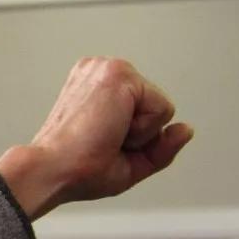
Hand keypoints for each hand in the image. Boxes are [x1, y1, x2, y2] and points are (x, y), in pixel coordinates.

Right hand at [0, 57, 192, 219]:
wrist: (52, 169)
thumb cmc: (77, 169)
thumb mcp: (129, 162)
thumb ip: (161, 146)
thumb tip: (186, 129)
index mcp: (94, 84)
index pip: (144, 109)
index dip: (133, 136)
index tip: (100, 142)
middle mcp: (99, 70)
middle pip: (155, 106)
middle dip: (139, 132)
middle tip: (104, 140)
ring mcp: (108, 68)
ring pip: (159, 106)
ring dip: (140, 131)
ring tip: (105, 134)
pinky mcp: (118, 74)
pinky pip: (162, 109)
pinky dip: (143, 129)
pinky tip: (111, 129)